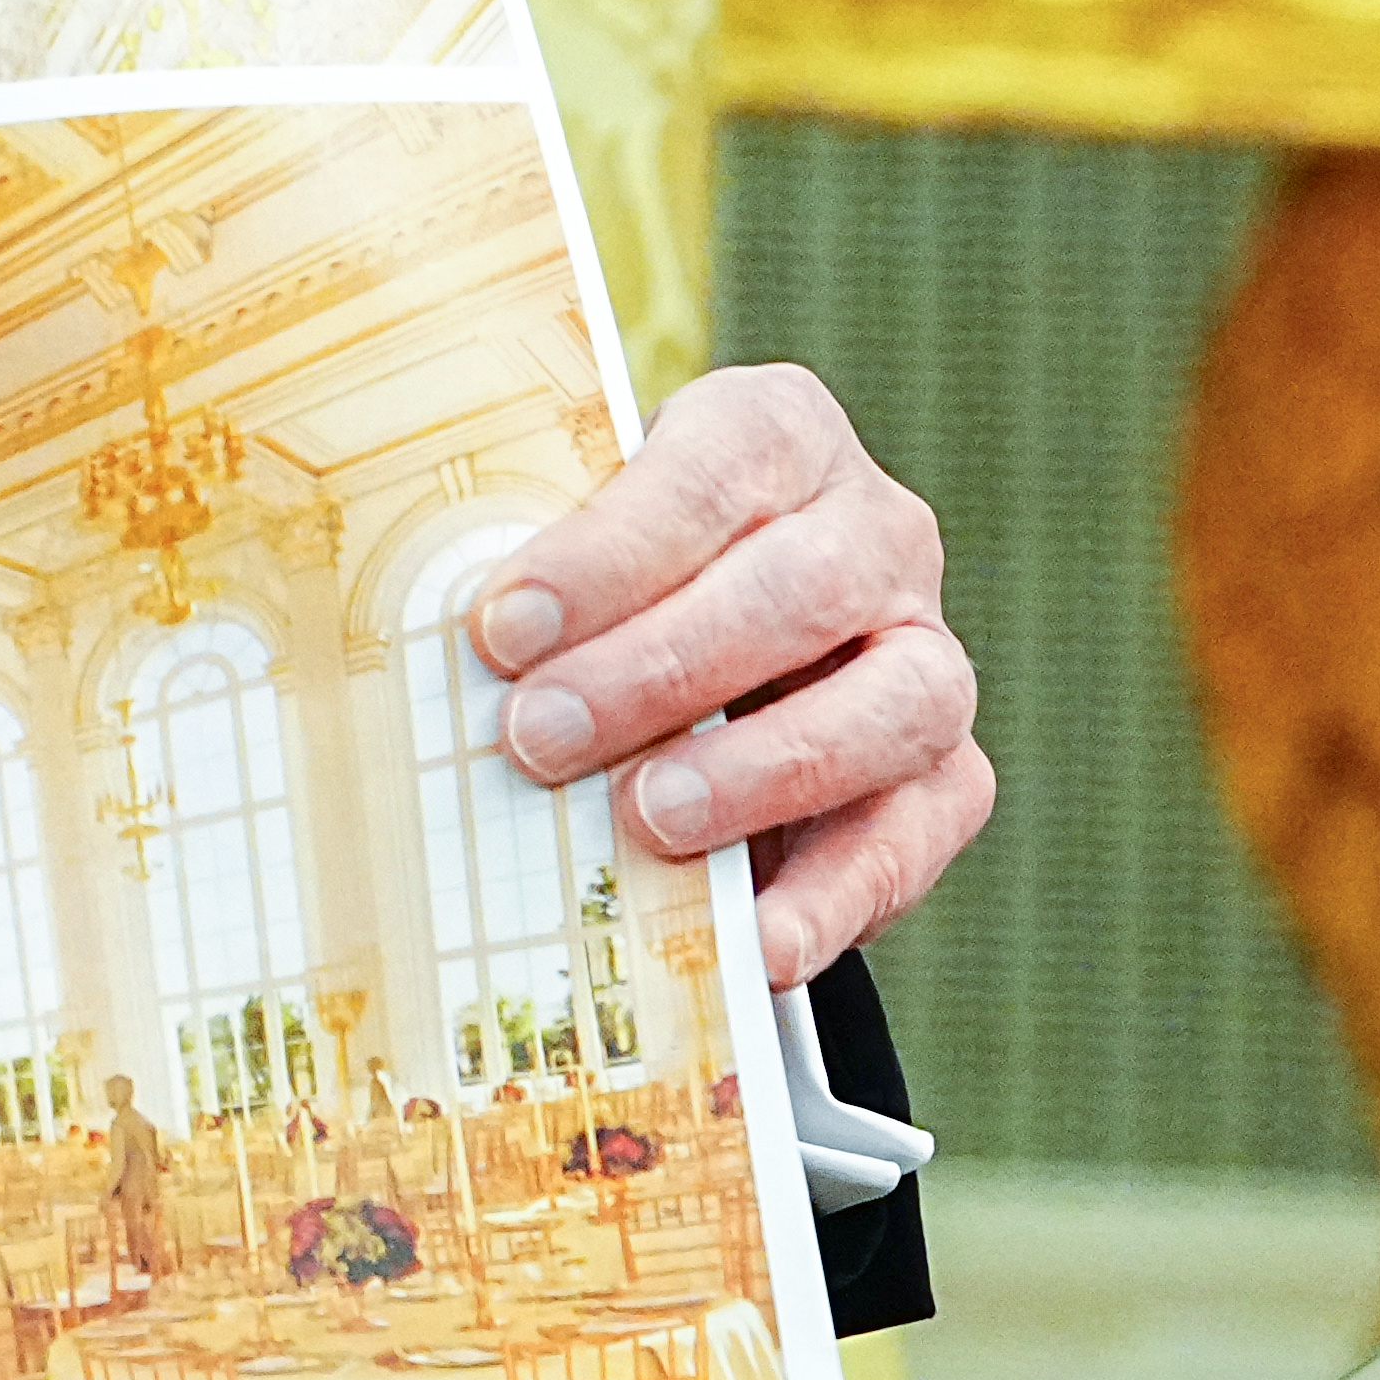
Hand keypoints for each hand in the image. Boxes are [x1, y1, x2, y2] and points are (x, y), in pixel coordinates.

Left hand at [467, 362, 993, 983]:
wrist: (701, 672)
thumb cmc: (607, 597)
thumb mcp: (564, 561)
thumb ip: (528, 593)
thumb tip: (432, 666)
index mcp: (773, 436)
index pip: (710, 475)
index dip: (607, 552)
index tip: (503, 628)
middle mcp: (874, 532)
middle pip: (800, 587)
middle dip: (661, 667)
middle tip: (539, 735)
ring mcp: (926, 655)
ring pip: (894, 703)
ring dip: (763, 769)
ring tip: (648, 820)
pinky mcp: (946, 778)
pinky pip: (913, 834)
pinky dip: (836, 896)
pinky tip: (759, 943)